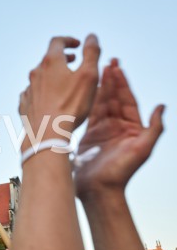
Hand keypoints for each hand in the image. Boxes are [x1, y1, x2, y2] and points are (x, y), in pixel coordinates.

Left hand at [19, 35, 100, 150]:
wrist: (46, 133)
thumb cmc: (71, 105)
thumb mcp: (89, 75)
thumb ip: (91, 53)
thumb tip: (91, 36)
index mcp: (51, 62)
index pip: (57, 41)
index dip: (68, 40)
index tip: (77, 45)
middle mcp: (36, 73)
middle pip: (47, 59)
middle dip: (62, 57)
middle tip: (73, 60)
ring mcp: (28, 89)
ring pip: (39, 76)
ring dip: (52, 75)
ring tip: (63, 81)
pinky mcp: (25, 105)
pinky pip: (32, 93)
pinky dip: (42, 90)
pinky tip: (48, 97)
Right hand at [75, 59, 164, 200]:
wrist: (99, 188)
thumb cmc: (121, 171)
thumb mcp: (143, 149)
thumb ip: (154, 127)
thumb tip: (162, 106)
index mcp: (132, 128)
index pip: (128, 100)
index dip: (123, 83)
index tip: (117, 66)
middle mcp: (118, 126)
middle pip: (115, 98)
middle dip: (112, 79)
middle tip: (108, 61)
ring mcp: (103, 130)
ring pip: (102, 103)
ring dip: (101, 86)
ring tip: (98, 69)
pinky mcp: (89, 134)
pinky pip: (90, 113)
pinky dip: (89, 100)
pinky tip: (87, 89)